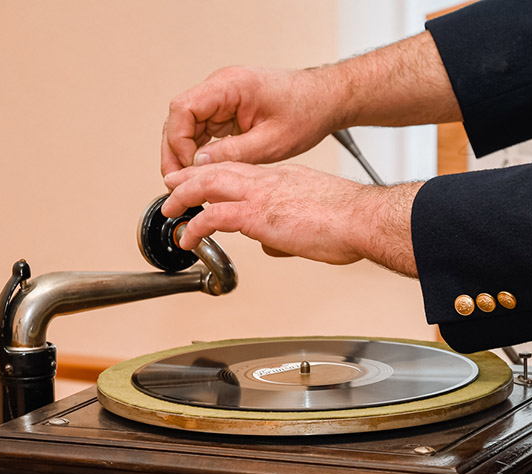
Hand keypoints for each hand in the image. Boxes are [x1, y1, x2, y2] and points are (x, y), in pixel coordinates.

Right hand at [162, 67, 340, 176]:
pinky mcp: (228, 108)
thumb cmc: (306, 111)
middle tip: (175, 181)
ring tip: (185, 182)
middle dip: (174, 150)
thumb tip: (200, 165)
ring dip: (184, 152)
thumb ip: (233, 153)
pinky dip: (198, 149)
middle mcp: (221, 87)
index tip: (186, 167)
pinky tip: (201, 171)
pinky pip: (203, 128)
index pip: (183, 108)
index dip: (178, 141)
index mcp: (230, 86)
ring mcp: (223, 97)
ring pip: (188, 124)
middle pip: (179, 117)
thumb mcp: (271, 142)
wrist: (325, 100)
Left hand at [162, 162, 420, 276]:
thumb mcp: (313, 220)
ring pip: (207, 185)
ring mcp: (259, 194)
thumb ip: (287, 231)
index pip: (240, 170)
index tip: (202, 182)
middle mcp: (267, 179)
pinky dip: (195, 226)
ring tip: (169, 212)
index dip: (216, 175)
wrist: (362, 218)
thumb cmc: (350, 221)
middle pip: (217, 169)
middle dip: (190, 178)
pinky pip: (212, 216)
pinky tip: (188, 238)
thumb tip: (272, 246)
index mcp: (282, 177)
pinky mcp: (256, 215)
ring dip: (183, 197)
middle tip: (171, 187)